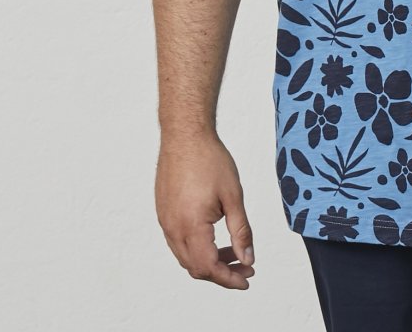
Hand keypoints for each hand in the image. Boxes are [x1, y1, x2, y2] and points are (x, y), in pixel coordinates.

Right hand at [156, 132, 256, 289]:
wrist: (185, 135)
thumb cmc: (209, 159)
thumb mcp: (233, 196)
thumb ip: (241, 231)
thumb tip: (248, 257)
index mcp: (191, 226)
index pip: (209, 267)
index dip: (229, 278)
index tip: (247, 278)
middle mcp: (173, 228)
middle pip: (196, 268)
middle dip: (222, 272)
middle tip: (245, 266)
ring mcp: (165, 221)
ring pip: (186, 257)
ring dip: (209, 260)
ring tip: (234, 251)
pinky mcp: (163, 213)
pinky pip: (178, 242)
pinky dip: (197, 248)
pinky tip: (215, 237)